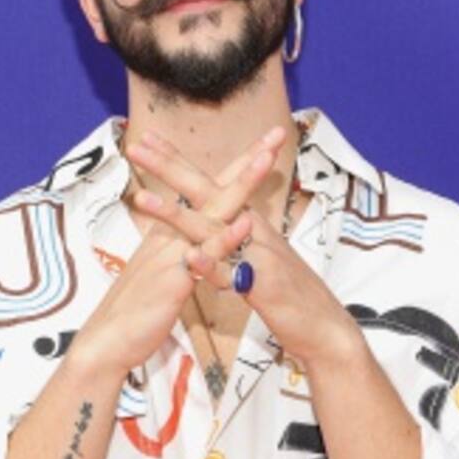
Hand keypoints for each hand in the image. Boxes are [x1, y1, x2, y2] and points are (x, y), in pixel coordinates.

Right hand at [68, 129, 282, 376]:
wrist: (108, 340)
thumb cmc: (137, 310)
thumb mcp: (162, 272)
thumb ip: (179, 253)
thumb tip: (192, 242)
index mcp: (171, 231)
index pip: (207, 191)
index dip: (235, 167)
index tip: (262, 144)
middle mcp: (172, 233)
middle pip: (213, 188)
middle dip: (246, 160)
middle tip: (274, 133)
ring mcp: (173, 252)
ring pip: (211, 211)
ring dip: (239, 183)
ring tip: (264, 159)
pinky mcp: (174, 279)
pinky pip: (204, 255)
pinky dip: (224, 237)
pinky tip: (244, 221)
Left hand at [128, 133, 358, 366]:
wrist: (323, 323)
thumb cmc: (285, 289)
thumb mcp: (254, 254)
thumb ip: (230, 234)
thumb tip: (208, 216)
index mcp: (243, 219)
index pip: (205, 183)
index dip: (176, 159)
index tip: (147, 136)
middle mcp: (249, 227)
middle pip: (205, 191)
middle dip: (169, 166)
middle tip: (135, 144)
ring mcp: (256, 254)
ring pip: (211, 229)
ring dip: (176, 213)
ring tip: (142, 199)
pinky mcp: (262, 285)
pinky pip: (231, 275)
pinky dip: (211, 266)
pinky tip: (191, 258)